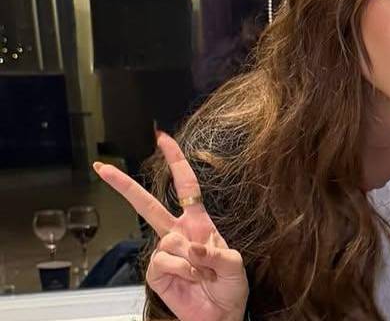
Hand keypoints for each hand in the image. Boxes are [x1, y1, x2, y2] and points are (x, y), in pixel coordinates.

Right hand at [94, 132, 248, 320]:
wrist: (220, 315)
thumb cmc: (229, 288)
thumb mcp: (235, 266)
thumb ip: (218, 253)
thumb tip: (190, 246)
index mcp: (198, 223)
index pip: (186, 185)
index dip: (176, 161)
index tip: (163, 139)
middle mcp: (178, 233)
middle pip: (147, 204)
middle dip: (124, 186)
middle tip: (102, 167)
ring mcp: (165, 252)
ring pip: (168, 242)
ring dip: (192, 260)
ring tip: (205, 274)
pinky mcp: (156, 273)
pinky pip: (164, 262)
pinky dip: (183, 270)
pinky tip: (192, 279)